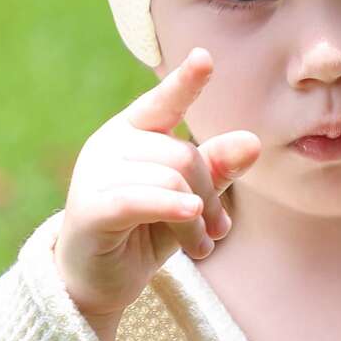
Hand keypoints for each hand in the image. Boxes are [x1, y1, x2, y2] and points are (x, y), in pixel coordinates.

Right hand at [54, 45, 260, 320]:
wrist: (97, 282)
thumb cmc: (144, 231)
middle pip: (182, 154)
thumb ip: (216, 169)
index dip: (186, 82)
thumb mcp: (188, 199)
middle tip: (219, 231)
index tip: (205, 58)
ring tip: (202, 246)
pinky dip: (171, 208)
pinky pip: (139, 199)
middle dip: (210, 194)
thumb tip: (252, 141)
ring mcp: (94, 172)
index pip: (163, 101)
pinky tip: (192, 217)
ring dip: (196, 219)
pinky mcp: (88, 207)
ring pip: (169, 179)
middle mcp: (111, 143)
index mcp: (134, 131)